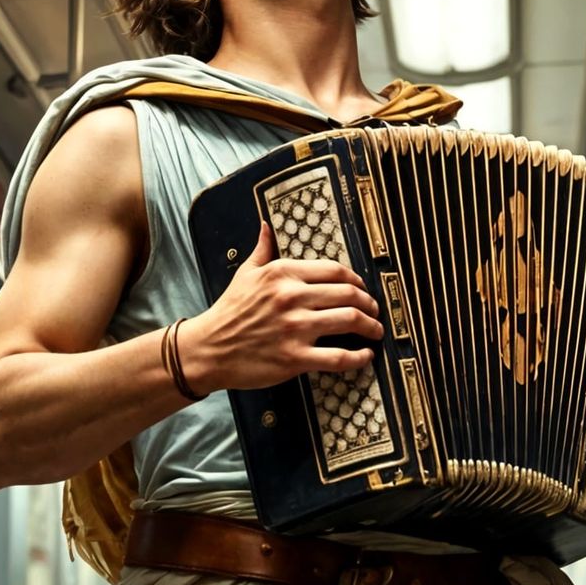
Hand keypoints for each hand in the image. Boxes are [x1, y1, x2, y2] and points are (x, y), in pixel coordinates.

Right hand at [183, 222, 384, 391]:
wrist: (209, 348)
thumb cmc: (229, 311)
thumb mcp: (245, 274)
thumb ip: (263, 250)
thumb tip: (266, 226)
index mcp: (283, 274)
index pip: (335, 270)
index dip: (357, 279)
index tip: (362, 289)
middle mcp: (292, 297)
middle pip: (349, 293)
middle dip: (369, 303)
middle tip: (374, 311)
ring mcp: (295, 328)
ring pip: (349, 321)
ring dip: (371, 326)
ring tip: (376, 331)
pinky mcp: (295, 358)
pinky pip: (338, 357)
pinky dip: (358, 357)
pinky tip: (365, 356)